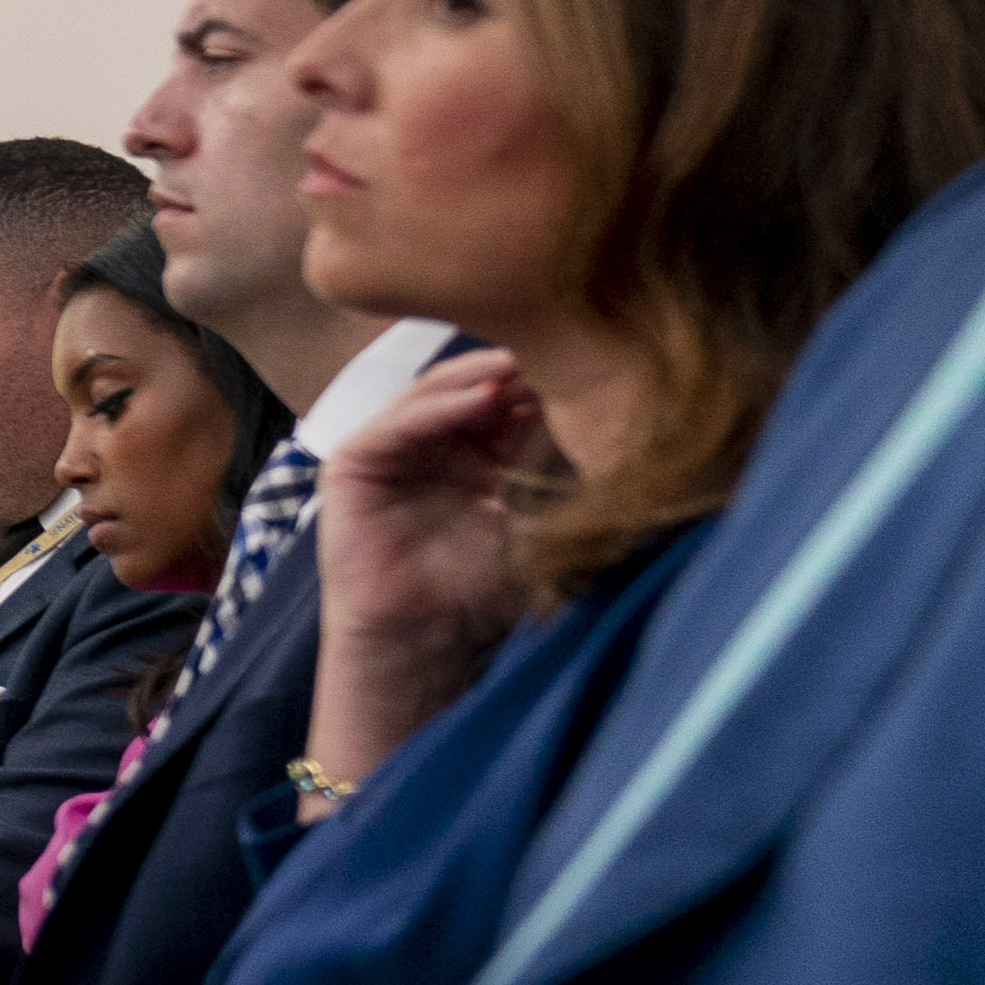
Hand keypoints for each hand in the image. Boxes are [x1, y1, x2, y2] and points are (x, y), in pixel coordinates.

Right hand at [313, 348, 552, 783]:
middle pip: (472, 387)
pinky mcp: (353, 465)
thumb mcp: (535, 528)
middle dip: (514, 367)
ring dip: (478, 376)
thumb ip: (561, 484)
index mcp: (479, 459)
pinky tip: (482, 397)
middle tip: (560, 341)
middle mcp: (432, 446)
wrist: (421, 643)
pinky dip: (438, 407)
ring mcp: (389, 451)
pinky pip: (396, 423)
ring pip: (433, 395)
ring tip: (522, 363)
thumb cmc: (480, 596)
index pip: (511, 403)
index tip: (594, 361)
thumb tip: (631, 440)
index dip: (546, 383)